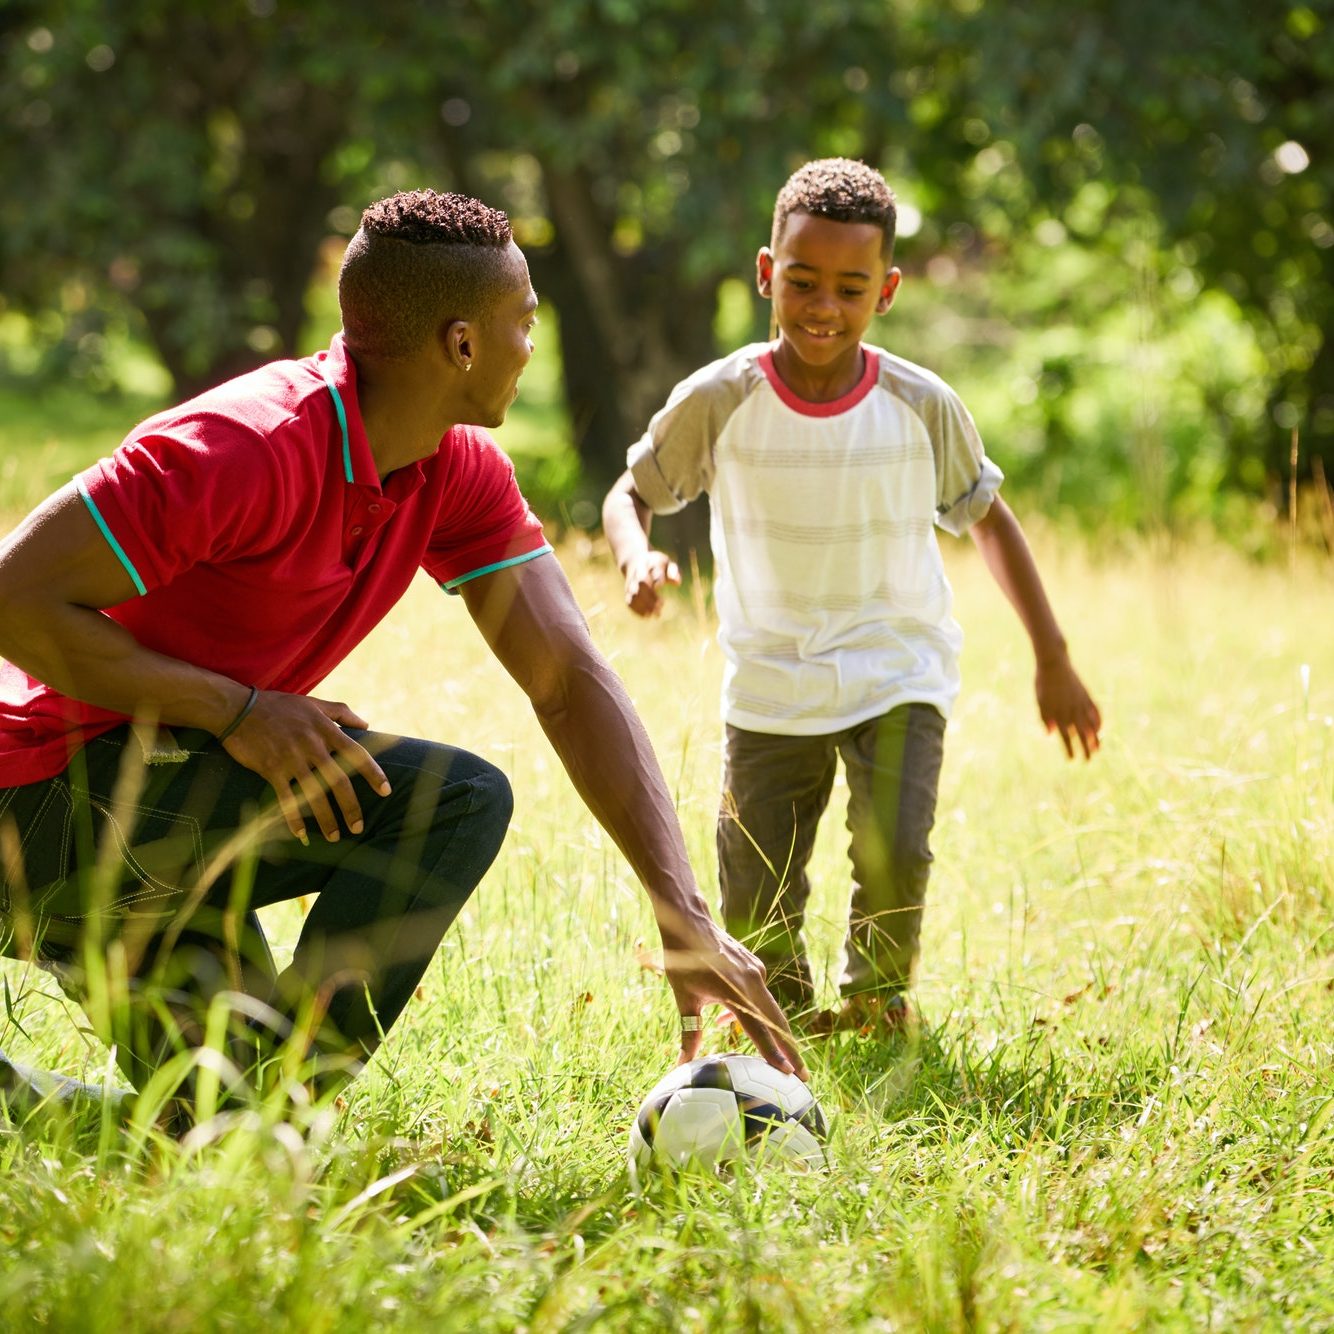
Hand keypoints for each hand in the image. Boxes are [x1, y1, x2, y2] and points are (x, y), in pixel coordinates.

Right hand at [220, 690, 391, 841]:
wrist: (238, 708)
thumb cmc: (279, 706)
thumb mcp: (313, 703)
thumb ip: (341, 712)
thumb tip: (367, 724)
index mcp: (325, 729)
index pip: (357, 753)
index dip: (374, 773)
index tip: (386, 791)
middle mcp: (312, 745)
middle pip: (339, 780)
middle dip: (351, 807)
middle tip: (359, 827)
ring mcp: (291, 758)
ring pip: (315, 794)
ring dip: (326, 818)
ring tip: (334, 836)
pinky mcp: (271, 769)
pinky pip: (286, 799)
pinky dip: (294, 818)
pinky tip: (301, 834)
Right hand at [622, 550, 680, 617]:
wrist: (633, 560)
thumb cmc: (656, 564)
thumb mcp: (666, 563)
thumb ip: (673, 570)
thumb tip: (677, 583)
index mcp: (650, 563)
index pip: (654, 571)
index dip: (658, 580)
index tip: (662, 587)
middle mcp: (639, 573)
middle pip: (642, 583)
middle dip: (651, 596)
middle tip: (661, 606)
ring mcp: (631, 582)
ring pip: (634, 594)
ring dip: (644, 606)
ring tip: (655, 614)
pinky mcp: (627, 591)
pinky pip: (629, 601)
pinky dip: (636, 610)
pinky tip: (646, 616)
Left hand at [663, 914, 807, 1080]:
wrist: (689, 922)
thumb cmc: (682, 960)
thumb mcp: (685, 998)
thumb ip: (690, 1032)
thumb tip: (682, 1063)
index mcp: (735, 991)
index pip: (759, 1031)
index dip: (774, 1054)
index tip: (789, 1074)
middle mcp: (752, 981)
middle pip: (777, 1022)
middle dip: (790, 1050)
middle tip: (804, 1077)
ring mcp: (756, 971)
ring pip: (770, 1009)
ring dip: (773, 1033)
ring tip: (777, 1058)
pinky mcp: (754, 966)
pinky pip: (759, 995)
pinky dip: (753, 1012)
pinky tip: (728, 1020)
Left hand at [1035, 652, 1101, 759]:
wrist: (1054, 663)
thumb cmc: (1042, 683)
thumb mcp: (1040, 701)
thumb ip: (1044, 718)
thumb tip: (1050, 734)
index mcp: (1058, 713)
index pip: (1066, 737)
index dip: (1070, 749)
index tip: (1072, 760)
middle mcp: (1072, 710)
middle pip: (1081, 734)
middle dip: (1085, 748)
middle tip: (1088, 760)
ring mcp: (1081, 702)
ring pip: (1090, 724)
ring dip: (1094, 738)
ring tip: (1098, 749)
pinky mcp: (1086, 694)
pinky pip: (1095, 711)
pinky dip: (1098, 720)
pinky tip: (1100, 729)